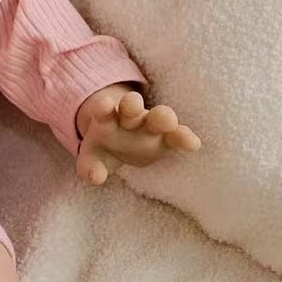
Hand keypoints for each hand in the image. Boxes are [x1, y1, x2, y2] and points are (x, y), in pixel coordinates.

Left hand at [76, 87, 201, 185]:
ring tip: (167, 121)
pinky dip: (185, 138)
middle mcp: (131, 118)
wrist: (121, 148)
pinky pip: (179, 136)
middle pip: (132, 107)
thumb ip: (89, 167)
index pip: (103, 111)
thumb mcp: (92, 159)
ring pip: (159, 116)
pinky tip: (193, 144)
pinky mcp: (168, 138)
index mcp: (107, 120)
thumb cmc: (104, 150)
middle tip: (132, 103)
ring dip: (162, 116)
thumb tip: (95, 177)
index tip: (104, 104)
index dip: (103, 108)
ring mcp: (151, 125)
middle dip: (132, 104)